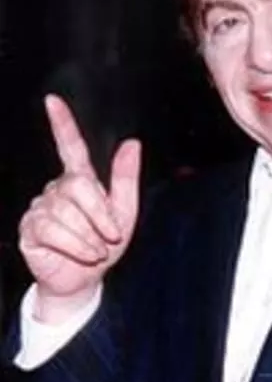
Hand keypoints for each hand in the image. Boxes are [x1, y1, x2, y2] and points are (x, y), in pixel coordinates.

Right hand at [18, 94, 141, 323]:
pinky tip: (84, 254)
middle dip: (100, 213)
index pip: (70, 147)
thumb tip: (131, 143)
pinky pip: (53, 230)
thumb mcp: (125, 213)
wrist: (86, 280)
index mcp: (81, 181)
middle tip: (111, 235)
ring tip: (97, 249)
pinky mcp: (31, 229)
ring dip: (89, 234)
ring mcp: (41, 208)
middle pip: (78, 185)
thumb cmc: (105, 245)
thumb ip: (126, 179)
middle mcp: (57, 189)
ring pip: (66, 210)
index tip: (52, 101)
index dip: (62, 124)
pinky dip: (77, 245)